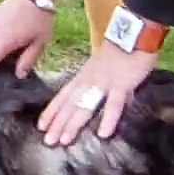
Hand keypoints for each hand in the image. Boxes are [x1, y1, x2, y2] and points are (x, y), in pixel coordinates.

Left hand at [37, 40, 156, 144]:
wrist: (132, 33)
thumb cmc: (118, 52)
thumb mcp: (99, 68)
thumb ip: (94, 83)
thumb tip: (92, 99)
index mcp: (82, 77)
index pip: (62, 97)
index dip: (51, 111)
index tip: (41, 126)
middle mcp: (88, 81)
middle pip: (69, 104)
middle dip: (57, 123)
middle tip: (47, 141)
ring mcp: (103, 83)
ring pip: (84, 105)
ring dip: (73, 123)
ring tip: (64, 140)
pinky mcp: (121, 85)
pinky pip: (114, 104)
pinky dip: (108, 119)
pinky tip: (103, 134)